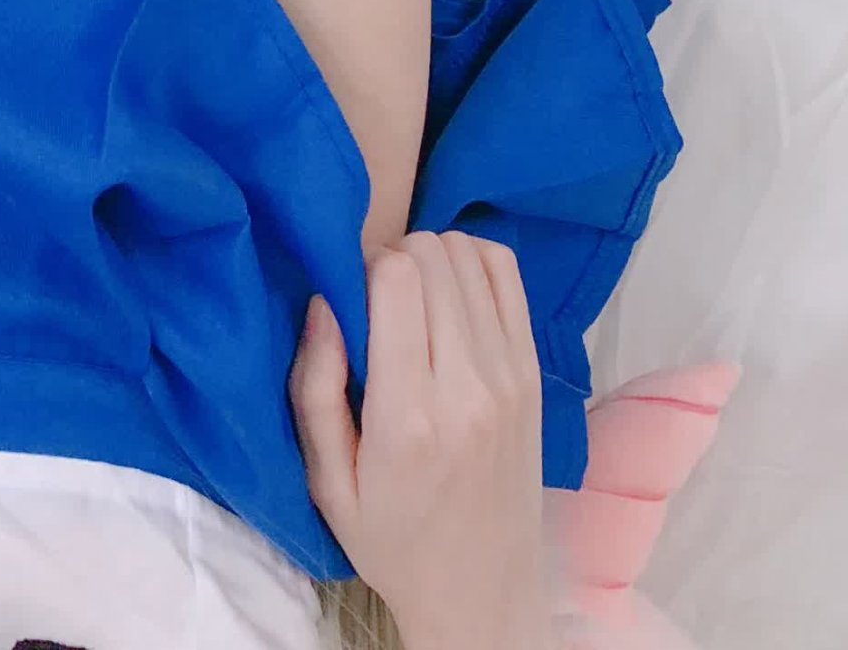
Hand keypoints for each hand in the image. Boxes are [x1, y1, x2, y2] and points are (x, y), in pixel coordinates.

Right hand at [289, 229, 556, 649]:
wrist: (481, 594)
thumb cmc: (394, 542)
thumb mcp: (328, 484)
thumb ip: (314, 390)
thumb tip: (323, 301)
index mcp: (409, 418)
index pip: (396, 277)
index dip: (362, 268)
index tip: (350, 301)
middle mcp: (468, 388)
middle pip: (432, 255)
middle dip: (393, 259)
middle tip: (377, 305)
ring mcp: (510, 377)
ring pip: (468, 253)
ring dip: (431, 260)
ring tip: (413, 304)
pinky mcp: (533, 373)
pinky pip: (505, 272)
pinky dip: (471, 263)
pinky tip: (450, 296)